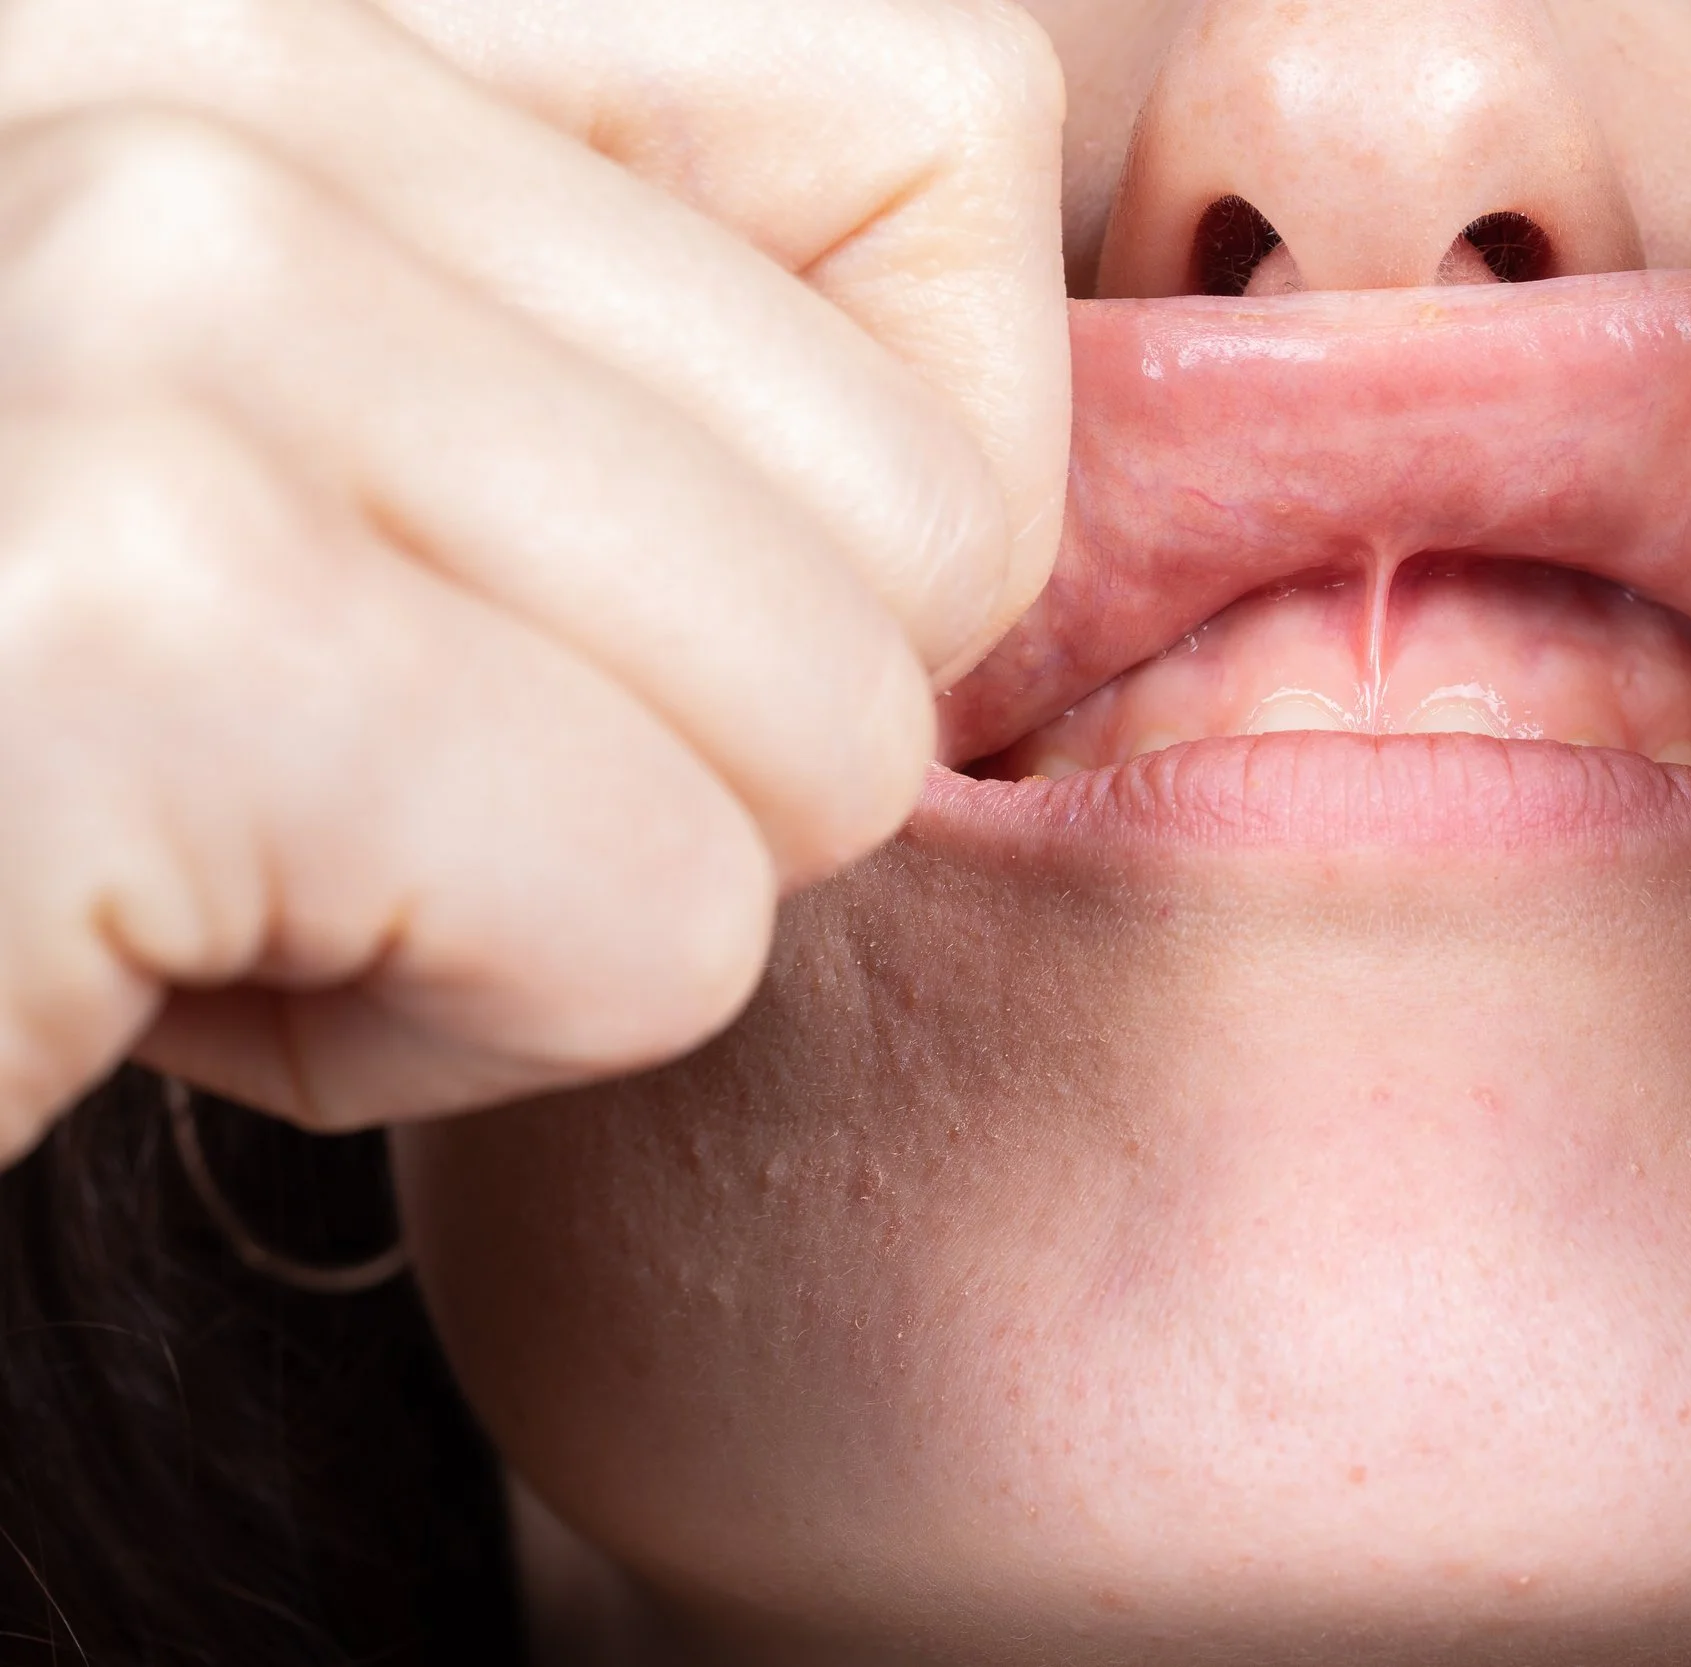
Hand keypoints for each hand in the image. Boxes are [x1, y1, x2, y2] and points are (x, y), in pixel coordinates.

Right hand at [0, 0, 1069, 1156]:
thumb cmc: (54, 732)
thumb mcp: (336, 433)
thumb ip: (639, 334)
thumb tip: (1001, 450)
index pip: (937, 106)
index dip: (903, 451)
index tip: (658, 588)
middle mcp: (182, 32)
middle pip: (921, 492)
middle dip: (717, 737)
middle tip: (384, 759)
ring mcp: (138, 283)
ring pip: (833, 726)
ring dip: (583, 886)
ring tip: (255, 838)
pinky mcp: (121, 605)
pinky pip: (664, 914)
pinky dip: (470, 1027)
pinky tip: (170, 955)